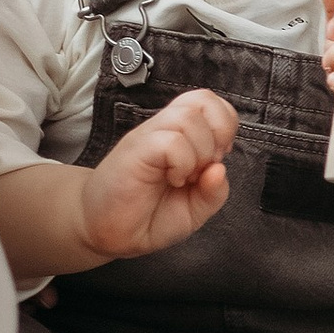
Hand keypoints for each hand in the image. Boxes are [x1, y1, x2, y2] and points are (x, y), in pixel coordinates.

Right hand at [78, 89, 238, 258]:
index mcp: (179, 136)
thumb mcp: (194, 210)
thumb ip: (214, 192)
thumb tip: (220, 170)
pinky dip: (182, 163)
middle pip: (202, 99)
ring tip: (186, 177)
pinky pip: (170, 141)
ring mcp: (148, 138)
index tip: (218, 157)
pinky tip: (173, 180)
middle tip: (205, 165)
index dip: (225, 125)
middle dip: (219, 133)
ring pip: (188, 117)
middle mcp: (163, 131)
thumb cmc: (149, 216)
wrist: (108, 233)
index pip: (210, 102)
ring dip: (200, 151)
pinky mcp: (135, 151)